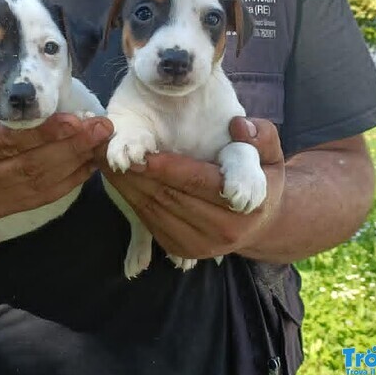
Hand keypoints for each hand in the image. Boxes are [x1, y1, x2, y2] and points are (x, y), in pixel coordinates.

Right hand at [0, 83, 112, 231]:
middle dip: (70, 146)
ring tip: (102, 143)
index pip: (3, 142)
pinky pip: (35, 200)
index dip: (41, 132)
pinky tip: (85, 168)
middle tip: (102, 126)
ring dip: (75, 164)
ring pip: (38, 185)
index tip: (73, 117)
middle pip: (29, 165)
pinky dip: (64, 185)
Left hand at [97, 117, 284, 258]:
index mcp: (246, 205)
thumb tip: (238, 126)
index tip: (142, 154)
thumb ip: (260, 135)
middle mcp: (222, 231)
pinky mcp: (180, 248)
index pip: (199, 183)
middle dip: (138, 173)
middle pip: (169, 197)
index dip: (168, 169)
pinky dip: (130, 196)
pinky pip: (148, 220)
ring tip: (105, 158)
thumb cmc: (261, 177)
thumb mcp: (269, 154)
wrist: (260, 221)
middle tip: (109, 149)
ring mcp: (199, 245)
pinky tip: (118, 176)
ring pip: (153, 209)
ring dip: (126, 184)